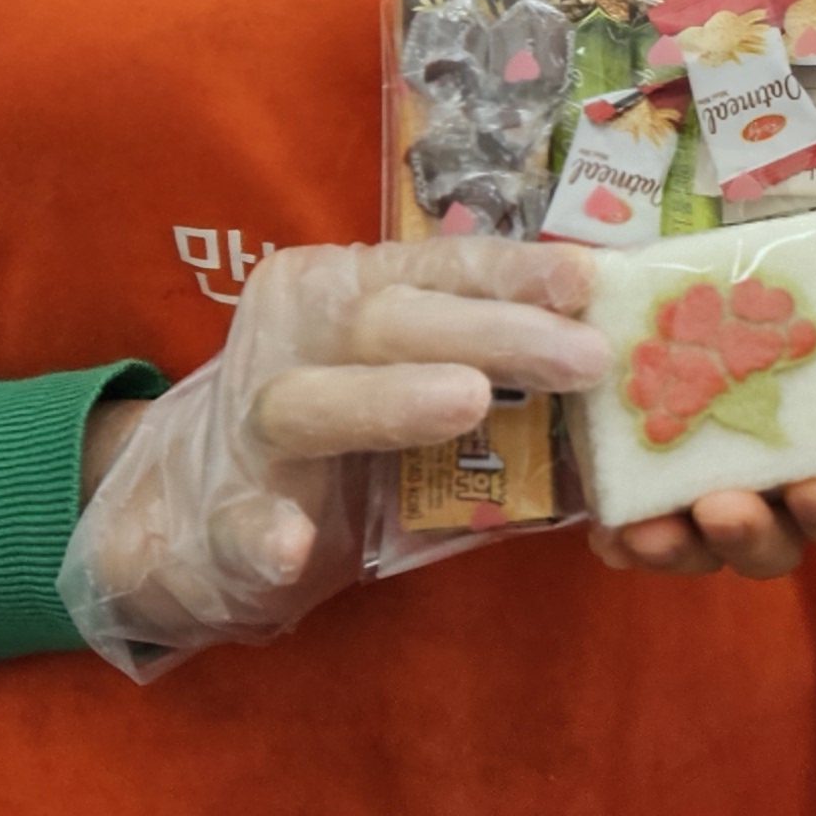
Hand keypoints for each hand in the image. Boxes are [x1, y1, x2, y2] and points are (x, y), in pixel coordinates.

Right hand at [64, 235, 606, 675]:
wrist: (193, 510)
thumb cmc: (341, 425)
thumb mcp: (412, 380)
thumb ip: (497, 371)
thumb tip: (623, 366)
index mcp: (347, 293)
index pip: (437, 268)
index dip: (513, 272)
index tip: (591, 279)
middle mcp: (295, 341)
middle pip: (388, 322)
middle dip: (493, 334)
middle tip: (583, 357)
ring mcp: (250, 431)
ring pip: (309, 403)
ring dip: (389, 401)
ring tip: (468, 401)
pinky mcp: (217, 520)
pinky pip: (237, 523)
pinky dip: (262, 532)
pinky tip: (291, 547)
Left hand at [583, 361, 815, 580]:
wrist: (786, 241)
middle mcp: (792, 494)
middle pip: (779, 548)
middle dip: (748, 536)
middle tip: (722, 504)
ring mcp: (723, 488)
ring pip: (702, 547)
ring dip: (676, 546)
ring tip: (646, 524)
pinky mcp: (658, 471)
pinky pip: (639, 523)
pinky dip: (623, 531)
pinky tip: (606, 525)